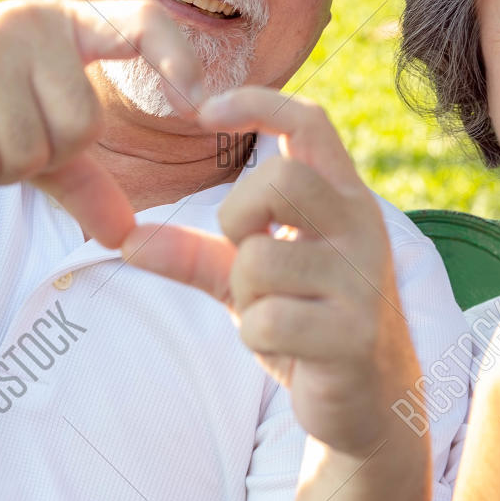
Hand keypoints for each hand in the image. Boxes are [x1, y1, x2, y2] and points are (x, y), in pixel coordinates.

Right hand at [0, 0, 203, 246]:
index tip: (202, 103)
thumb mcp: (32, 131)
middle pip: (78, 130)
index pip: (140, 24)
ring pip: (24, 156)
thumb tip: (126, 236)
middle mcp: (28, 25)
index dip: (178, 55)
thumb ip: (83, 179)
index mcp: (65, 27)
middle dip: (40, 156)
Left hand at [120, 87, 421, 458]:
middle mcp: (361, 227)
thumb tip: (127, 241)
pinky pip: (267, 321)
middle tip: (245, 250)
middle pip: (281, 180)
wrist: (372, 397)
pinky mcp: (352, 335)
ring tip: (274, 310)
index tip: (205, 111)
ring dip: (245, 294)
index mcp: (343, 197)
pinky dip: (257, 336)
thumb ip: (196, 253)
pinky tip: (287, 346)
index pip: (309, 122)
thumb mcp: (252, 277)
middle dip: (238, 216)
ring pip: (260, 260)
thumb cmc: (309, 318)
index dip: (256, 103)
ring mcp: (361, 281)